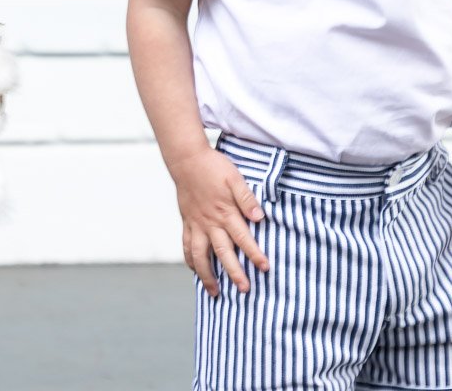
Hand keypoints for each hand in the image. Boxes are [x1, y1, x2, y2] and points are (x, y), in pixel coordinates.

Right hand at [169, 146, 269, 297]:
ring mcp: (196, 225)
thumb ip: (247, 198)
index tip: (265, 268)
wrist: (187, 160)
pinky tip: (196, 270)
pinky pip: (187, 246)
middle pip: (223, 253)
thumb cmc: (214, 167)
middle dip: (234, 273)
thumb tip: (260, 217)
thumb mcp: (234, 178)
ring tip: (215, 292)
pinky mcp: (187, 222)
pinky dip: (191, 261)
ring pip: (200, 256)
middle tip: (244, 290)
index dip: (254, 254)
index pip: (243, 238)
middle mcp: (210, 223)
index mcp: (225, 212)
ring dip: (207, 276)